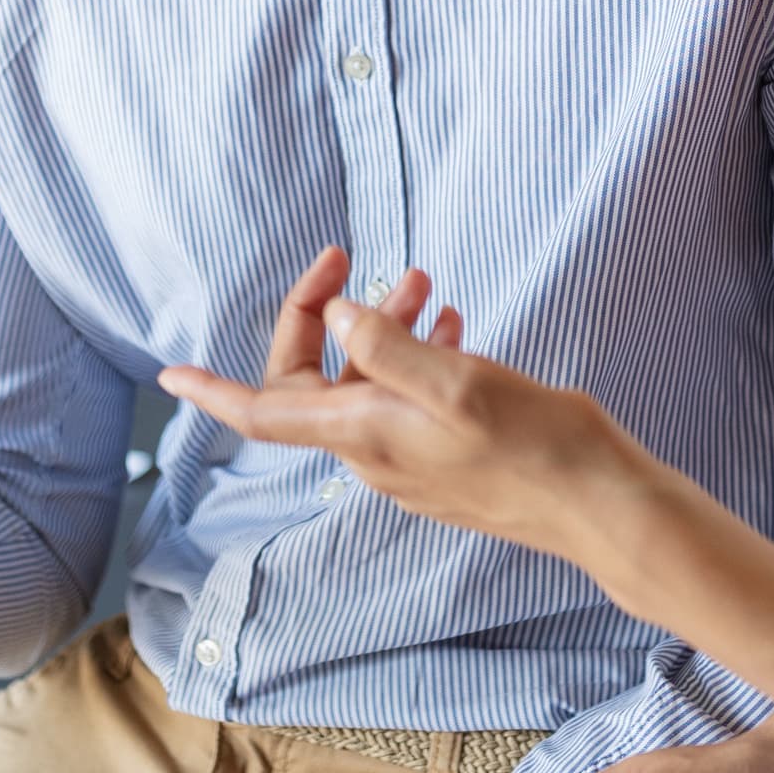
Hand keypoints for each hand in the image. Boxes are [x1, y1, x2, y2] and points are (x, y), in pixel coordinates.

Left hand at [160, 248, 668, 569]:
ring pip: (366, 384)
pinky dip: (415, 355)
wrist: (604, 509)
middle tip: (358, 263)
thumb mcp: (458, 381)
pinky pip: (406, 400)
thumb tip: (337, 320)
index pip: (262, 409)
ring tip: (422, 283)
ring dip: (381, 328)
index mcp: (363, 436)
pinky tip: (450, 324)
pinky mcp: (446, 461)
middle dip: (326, 317)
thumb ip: (388, 346)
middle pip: (313, 383)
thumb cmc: (539, 447)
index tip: (169, 373)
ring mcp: (410, 463)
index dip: (210, 390)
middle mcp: (374, 456)